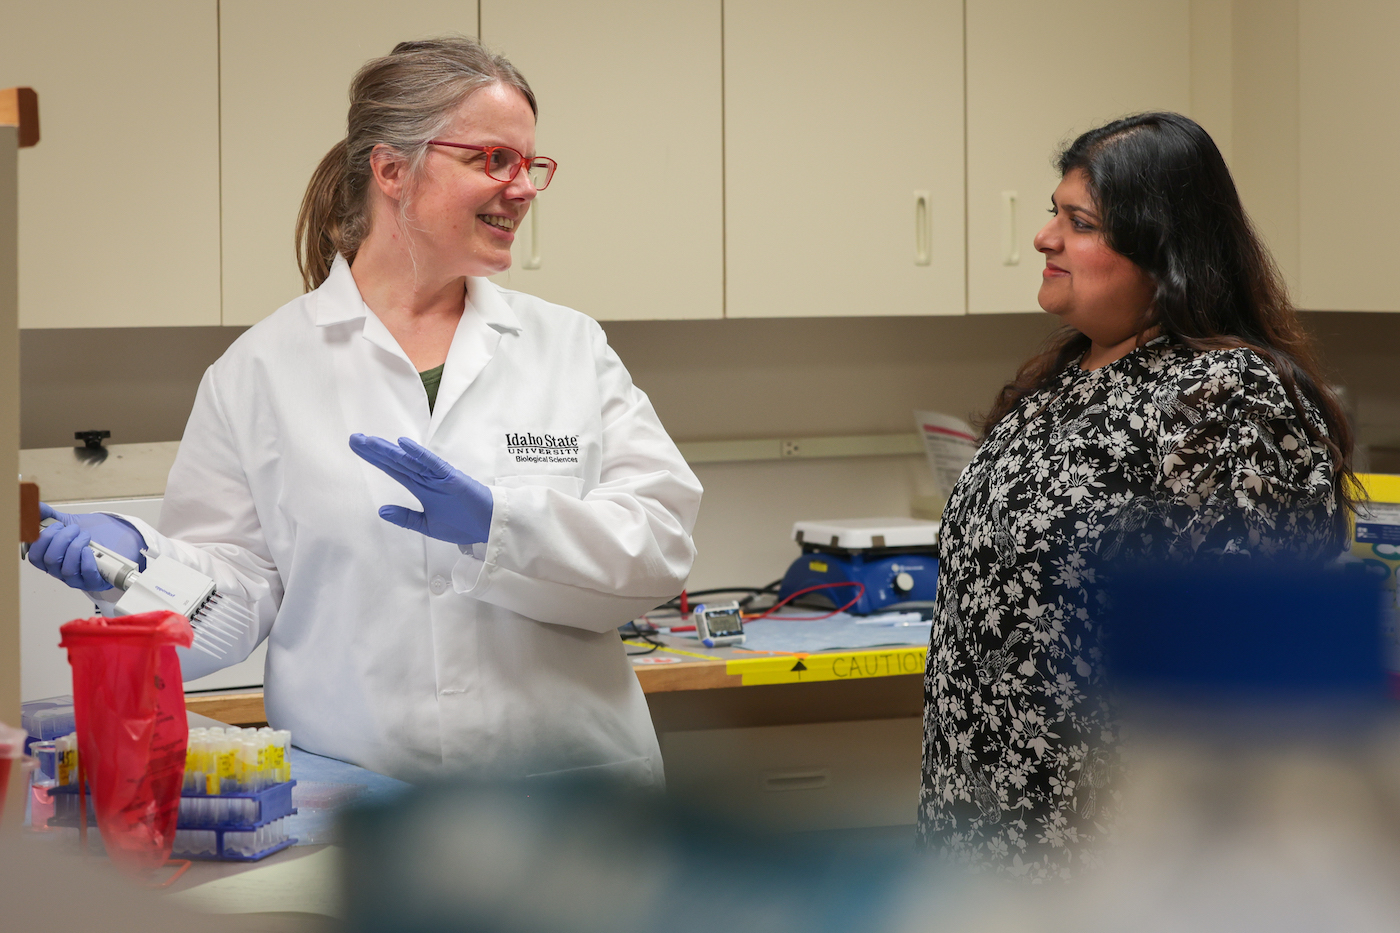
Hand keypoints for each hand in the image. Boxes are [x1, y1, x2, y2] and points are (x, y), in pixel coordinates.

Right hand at [26, 502, 146, 589]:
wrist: (119, 537)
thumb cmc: (92, 533)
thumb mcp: (68, 522)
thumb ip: (48, 515)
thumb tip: (33, 506)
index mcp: (51, 559)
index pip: (36, 557)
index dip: (41, 541)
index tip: (56, 525)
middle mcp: (61, 571)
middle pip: (50, 561)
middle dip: (61, 540)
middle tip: (74, 528)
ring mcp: (78, 578)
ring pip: (66, 569)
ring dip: (75, 548)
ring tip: (85, 536)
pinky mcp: (95, 581)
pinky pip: (86, 574)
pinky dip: (86, 560)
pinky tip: (89, 550)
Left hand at [349, 434, 493, 546]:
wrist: (488, 527)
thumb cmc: (462, 524)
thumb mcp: (427, 525)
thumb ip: (405, 517)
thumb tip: (381, 510)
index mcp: (420, 487)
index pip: (393, 469)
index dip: (375, 458)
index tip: (357, 447)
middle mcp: (426, 478)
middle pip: (396, 461)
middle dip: (375, 450)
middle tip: (354, 438)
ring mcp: (438, 476)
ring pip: (409, 460)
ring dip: (389, 450)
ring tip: (369, 441)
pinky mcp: (451, 477)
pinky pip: (432, 463)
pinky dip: (418, 454)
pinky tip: (403, 444)